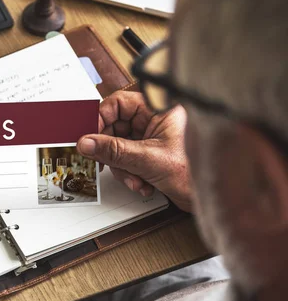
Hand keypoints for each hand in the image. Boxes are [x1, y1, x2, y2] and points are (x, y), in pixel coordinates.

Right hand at [76, 91, 191, 211]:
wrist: (212, 197)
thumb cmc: (197, 172)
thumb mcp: (148, 160)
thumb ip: (114, 151)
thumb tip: (88, 143)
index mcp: (159, 108)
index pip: (118, 103)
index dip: (101, 119)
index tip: (91, 137)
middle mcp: (155, 120)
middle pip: (115, 127)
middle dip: (112, 151)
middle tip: (107, 162)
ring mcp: (152, 137)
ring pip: (118, 146)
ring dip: (122, 167)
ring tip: (135, 179)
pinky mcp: (150, 153)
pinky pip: (126, 159)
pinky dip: (129, 173)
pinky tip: (142, 182)